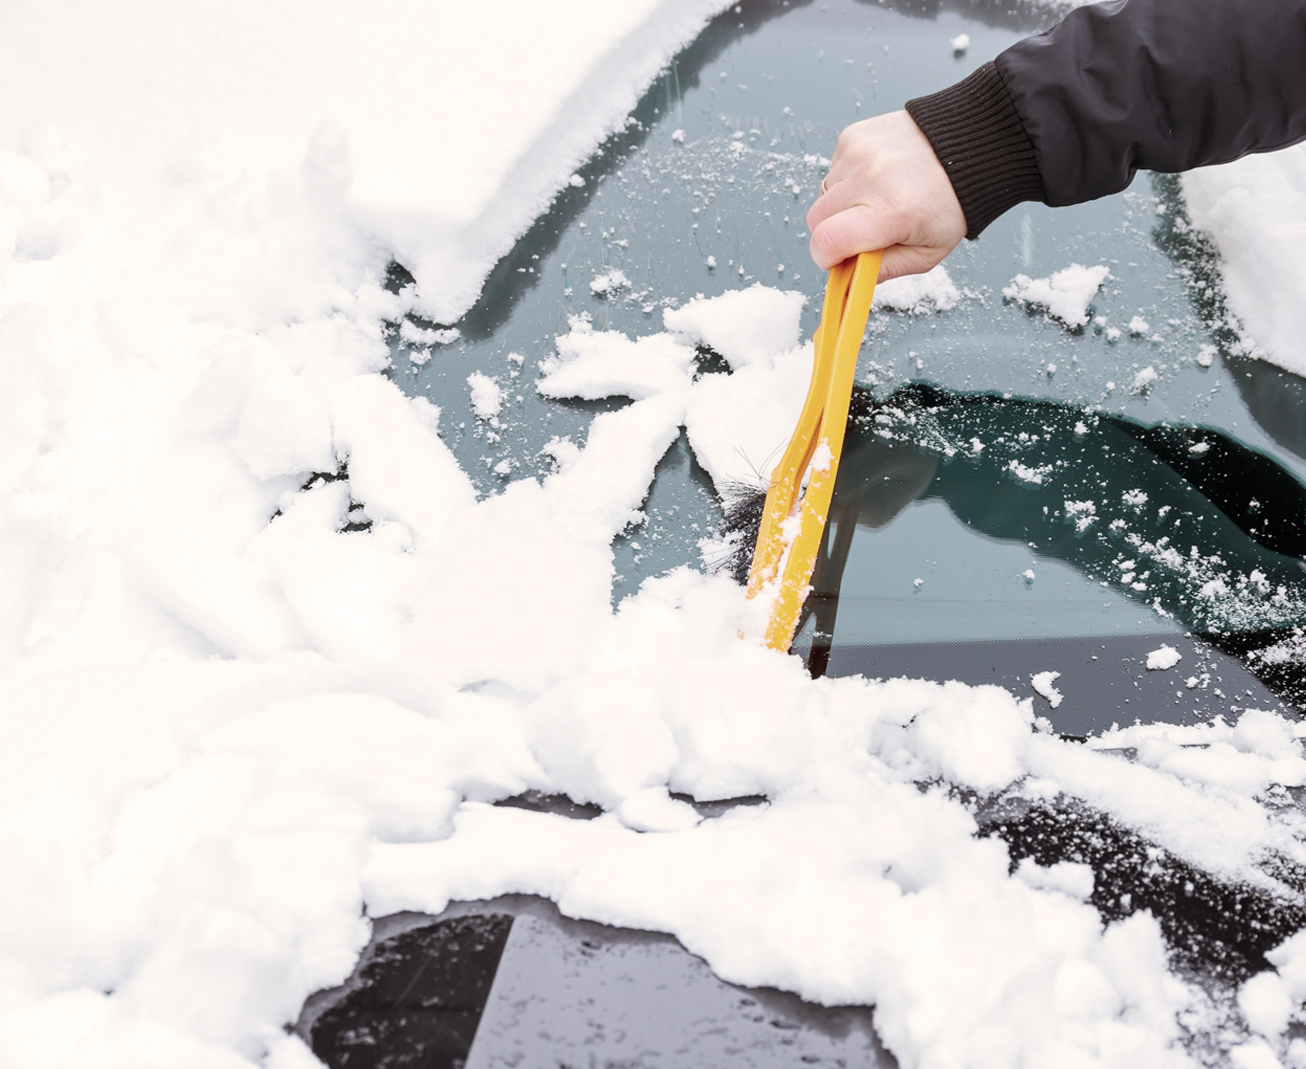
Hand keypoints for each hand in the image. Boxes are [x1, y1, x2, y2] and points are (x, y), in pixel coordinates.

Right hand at [806, 110, 966, 280]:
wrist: (965, 147)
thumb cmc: (949, 202)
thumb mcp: (927, 253)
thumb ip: (884, 271)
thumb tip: (848, 283)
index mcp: (892, 211)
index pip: (827, 241)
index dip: (825, 258)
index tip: (838, 261)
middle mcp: (871, 178)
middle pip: (816, 220)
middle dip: (831, 234)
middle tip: (861, 232)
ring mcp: (859, 153)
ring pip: (822, 195)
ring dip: (840, 206)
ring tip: (874, 201)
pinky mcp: (853, 136)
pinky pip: (831, 171)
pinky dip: (846, 181)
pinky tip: (875, 179)